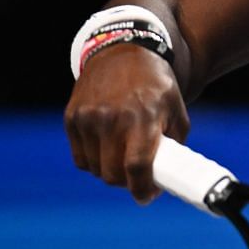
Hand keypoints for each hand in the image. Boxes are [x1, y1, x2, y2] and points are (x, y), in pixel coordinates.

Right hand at [64, 45, 189, 203]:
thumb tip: (171, 176)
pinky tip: (106, 148)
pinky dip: (93, 160)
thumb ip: (175, 142)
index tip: (147, 196)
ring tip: (122, 157)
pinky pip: (80, 158)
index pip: (137, 165)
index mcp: (143, 116)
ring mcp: (88, 117)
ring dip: (109, 171)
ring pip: (95, 169)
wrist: (123, 52)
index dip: (142, 188)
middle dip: (126, 182)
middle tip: (137, 177)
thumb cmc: (155, 85)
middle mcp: (112, 117)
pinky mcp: (72, 117)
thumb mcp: (176, 108)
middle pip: (112, 173)